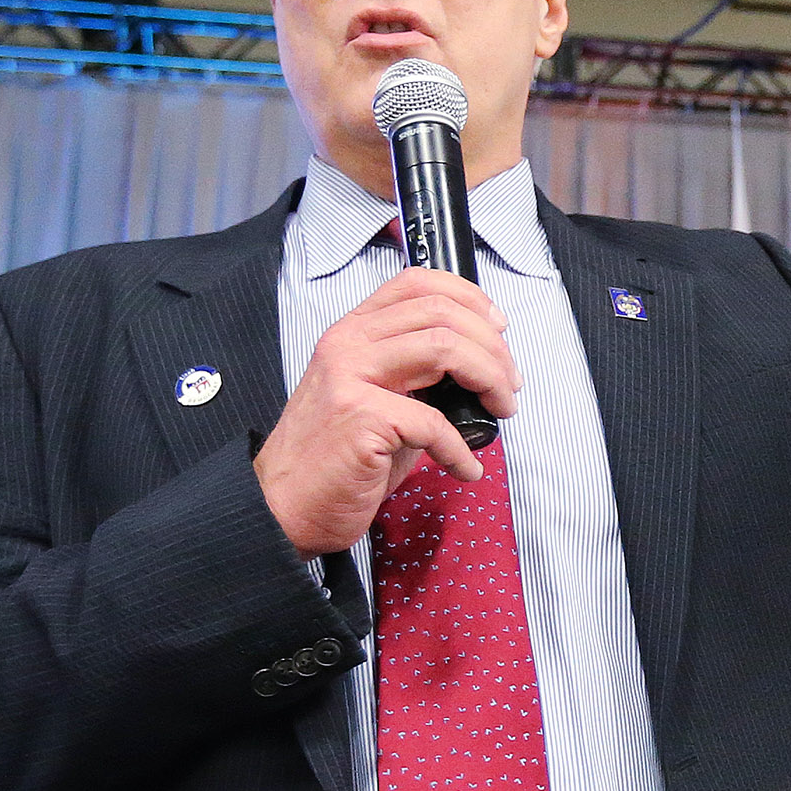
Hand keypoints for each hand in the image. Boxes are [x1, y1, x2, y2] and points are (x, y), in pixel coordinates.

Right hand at [252, 268, 520, 558]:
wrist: (282, 507)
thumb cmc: (333, 462)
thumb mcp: (373, 400)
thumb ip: (415, 376)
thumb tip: (476, 373)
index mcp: (352, 333)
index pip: (416, 284)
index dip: (468, 298)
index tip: (497, 330)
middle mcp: (347, 345)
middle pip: (441, 314)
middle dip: (493, 348)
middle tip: (509, 384)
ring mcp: (350, 378)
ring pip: (444, 348)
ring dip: (489, 379)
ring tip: (501, 410)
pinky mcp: (360, 418)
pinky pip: (434, 422)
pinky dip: (461, 449)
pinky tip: (464, 468)